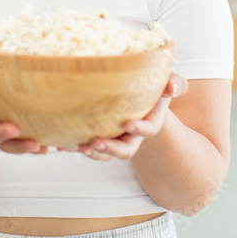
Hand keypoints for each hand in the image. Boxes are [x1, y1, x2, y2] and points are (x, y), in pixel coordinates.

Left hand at [57, 73, 187, 160]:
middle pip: (124, 150)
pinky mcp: (101, 138)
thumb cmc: (154, 91)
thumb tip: (172, 88)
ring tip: (76, 145)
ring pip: (104, 154)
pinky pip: (89, 147)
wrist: (141, 102)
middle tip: (94, 142)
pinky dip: (75, 147)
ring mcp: (116, 140)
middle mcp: (132, 136)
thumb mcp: (166, 84)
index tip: (128, 123)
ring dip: (91, 152)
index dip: (139, 128)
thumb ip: (174, 84)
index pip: (147, 130)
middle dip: (109, 148)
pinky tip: (61, 143)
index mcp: (149, 123)